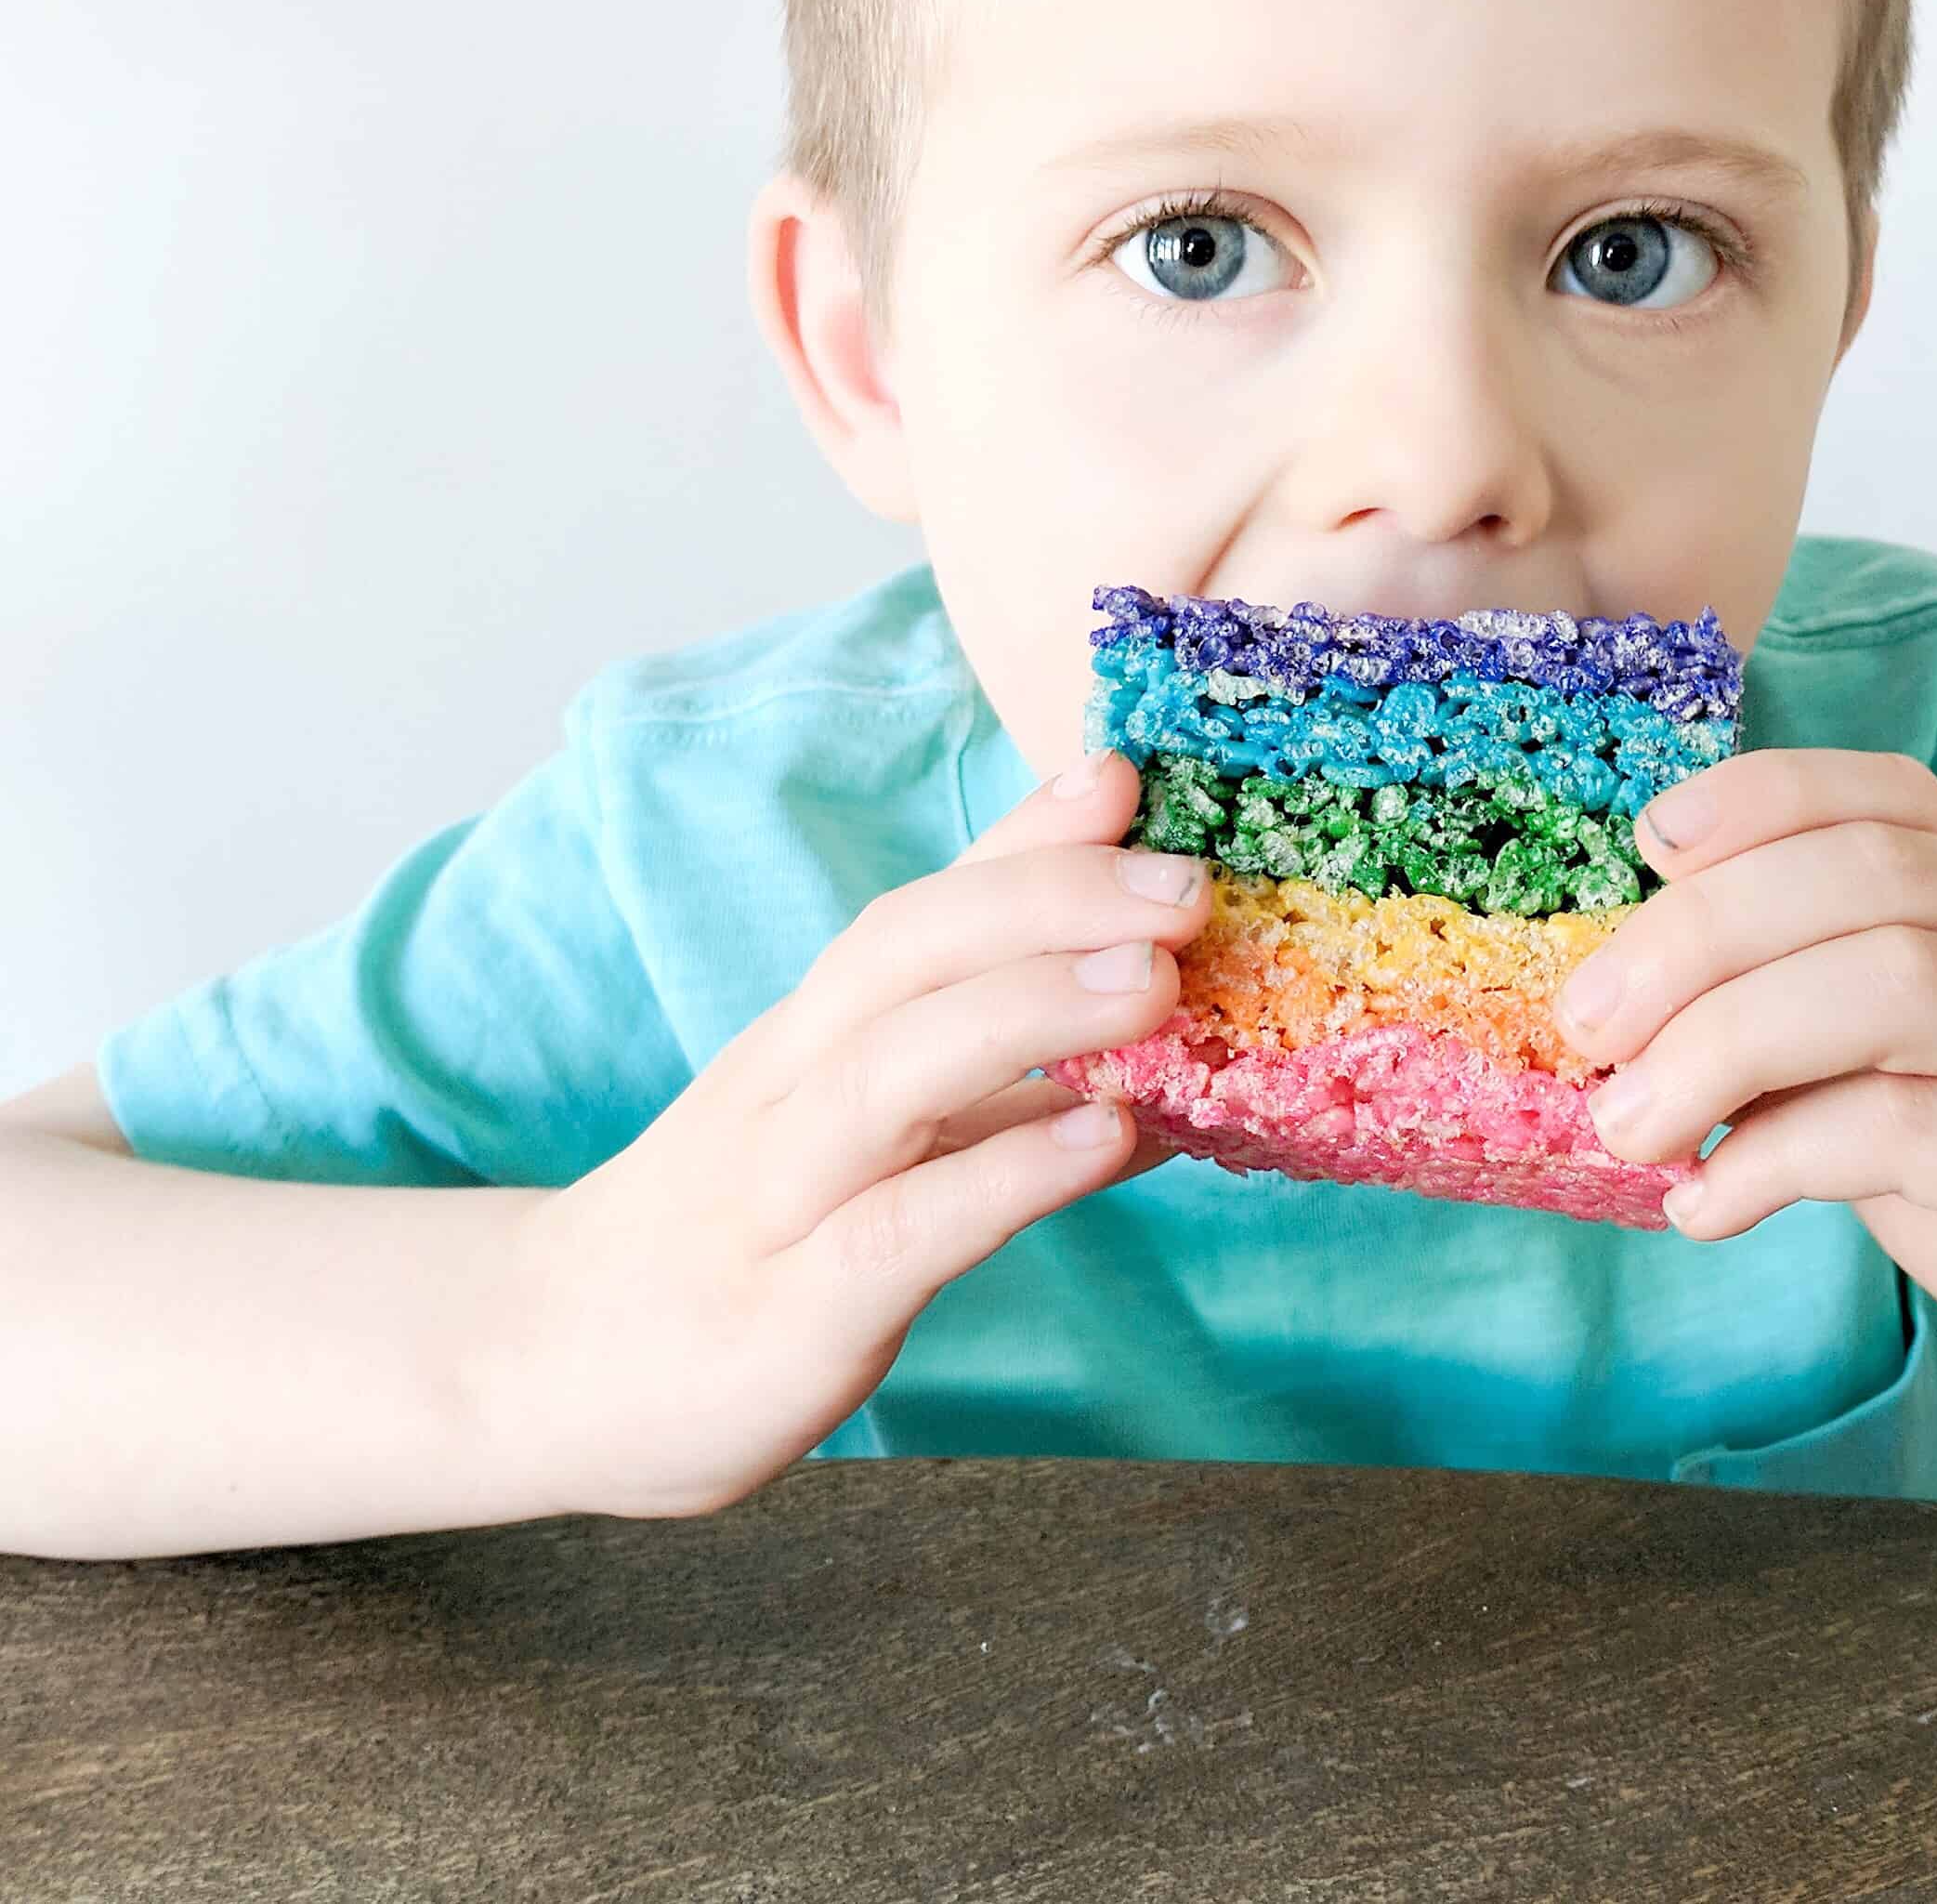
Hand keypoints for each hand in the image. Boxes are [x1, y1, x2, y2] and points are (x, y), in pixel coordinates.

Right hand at [504, 750, 1197, 1522]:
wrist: (543, 1370)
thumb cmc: (740, 1234)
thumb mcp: (862, 1134)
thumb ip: (994, 1090)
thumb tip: (1162, 1054)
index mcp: (814, 1033)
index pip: (921, 908)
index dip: (1023, 840)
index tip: (1126, 775)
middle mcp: (788, 1085)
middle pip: (905, 953)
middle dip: (1048, 899)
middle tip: (1185, 883)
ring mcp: (778, 1195)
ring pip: (894, 1072)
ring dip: (1032, 1010)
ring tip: (1157, 979)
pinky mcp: (786, 1313)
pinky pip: (897, 1228)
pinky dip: (1004, 1176)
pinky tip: (1103, 1142)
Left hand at [1560, 749, 1936, 1487]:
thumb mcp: (1902, 1081)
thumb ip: (1803, 1024)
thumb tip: (1625, 1003)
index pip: (1888, 798)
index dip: (1761, 798)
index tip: (1650, 844)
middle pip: (1867, 877)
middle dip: (1700, 937)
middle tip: (1588, 1025)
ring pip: (1895, 980)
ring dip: (1726, 1043)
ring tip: (1628, 1121)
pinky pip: (1918, 1127)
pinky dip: (1781, 1157)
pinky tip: (1709, 1205)